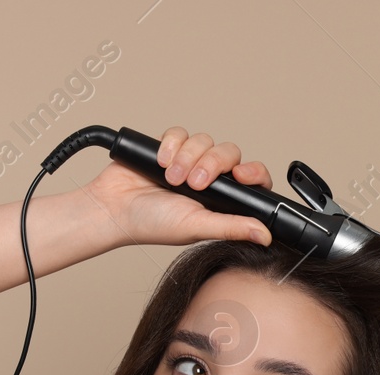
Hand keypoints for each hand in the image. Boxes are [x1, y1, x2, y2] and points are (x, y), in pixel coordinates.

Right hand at [85, 126, 275, 247]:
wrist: (114, 208)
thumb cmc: (153, 224)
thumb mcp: (198, 227)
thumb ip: (232, 227)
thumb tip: (264, 235)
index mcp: (222, 199)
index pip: (252, 178)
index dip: (252, 172)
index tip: (241, 176)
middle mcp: (209, 178)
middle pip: (228, 153)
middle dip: (211, 165)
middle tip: (193, 184)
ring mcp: (189, 161)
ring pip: (204, 141)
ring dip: (187, 157)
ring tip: (170, 178)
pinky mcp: (169, 147)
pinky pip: (180, 133)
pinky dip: (171, 145)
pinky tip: (160, 162)